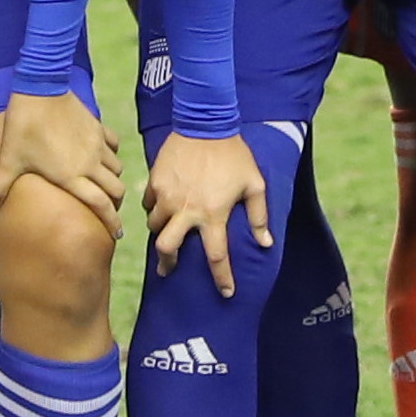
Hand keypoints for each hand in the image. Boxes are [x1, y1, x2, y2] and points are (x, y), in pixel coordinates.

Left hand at [0, 89, 125, 233]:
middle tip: (108, 208)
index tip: (116, 234)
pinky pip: (113, 144)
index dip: (111, 222)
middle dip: (115, 202)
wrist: (41, 89)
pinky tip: (102, 153)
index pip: (101, 205)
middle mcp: (90, 164)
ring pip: (117, 168)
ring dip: (113, 178)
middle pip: (116, 189)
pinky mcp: (98, 127)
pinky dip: (111, 153)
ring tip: (103, 183)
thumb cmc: (24, 127)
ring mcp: (97, 144)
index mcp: (72, 177)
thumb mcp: (10, 159)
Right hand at [144, 131, 268, 296]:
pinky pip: (149, 203)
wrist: (205, 123)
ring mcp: (167, 196)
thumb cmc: (234, 155)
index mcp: (213, 214)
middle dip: (167, 263)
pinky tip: (161, 207)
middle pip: (167, 249)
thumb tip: (266, 244)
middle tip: (169, 269)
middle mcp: (186, 210)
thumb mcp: (254, 184)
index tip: (226, 293)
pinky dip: (154, 208)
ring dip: (161, 232)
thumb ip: (259, 216)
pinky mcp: (155, 181)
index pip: (216, 257)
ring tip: (167, 232)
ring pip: (154, 226)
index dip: (222, 279)